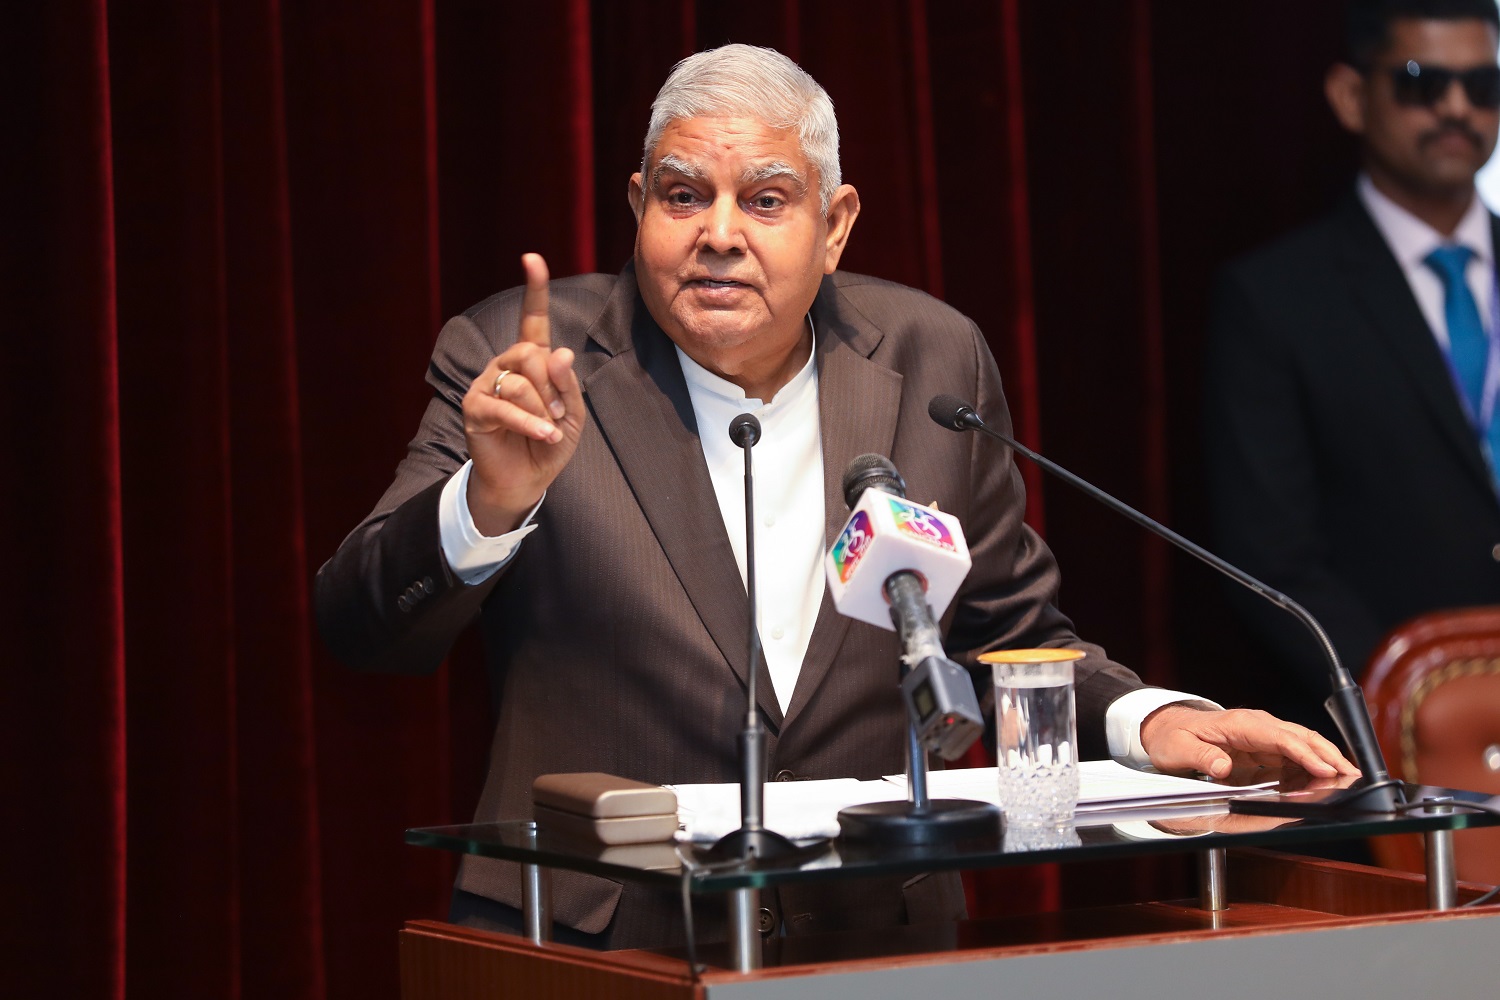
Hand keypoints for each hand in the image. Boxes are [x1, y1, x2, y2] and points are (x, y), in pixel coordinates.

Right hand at [462, 253, 586, 534]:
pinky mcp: (474, 407)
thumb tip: (560, 352)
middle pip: (530, 353)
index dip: (534, 290)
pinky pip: (503, 405)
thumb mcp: (571, 413)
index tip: (532, 259)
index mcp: (530, 360)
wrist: (524, 479)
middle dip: (552, 385)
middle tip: (558, 413)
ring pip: (519, 380)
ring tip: (549, 430)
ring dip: (542, 407)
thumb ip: (567, 383)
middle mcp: (505, 364)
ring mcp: (486, 383)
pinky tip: (544, 435)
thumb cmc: (548, 443)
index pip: (532, 319)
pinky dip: (529, 422)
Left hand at [1138, 704, 1359, 780]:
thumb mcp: (1178, 749)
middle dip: (1328, 756)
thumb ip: (1200, 757)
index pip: (1281, 738)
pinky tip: (1326, 780)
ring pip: (1303, 746)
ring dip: (1326, 761)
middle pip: (1301, 738)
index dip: (1305, 754)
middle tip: (1352, 776)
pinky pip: (1293, 756)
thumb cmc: (1172, 737)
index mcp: (1240, 725)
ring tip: (1349, 779)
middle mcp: (1257, 727)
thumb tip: (1221, 766)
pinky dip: (1312, 767)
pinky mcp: (1263, 748)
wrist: (1166, 727)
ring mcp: (1262, 736)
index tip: (1325, 770)